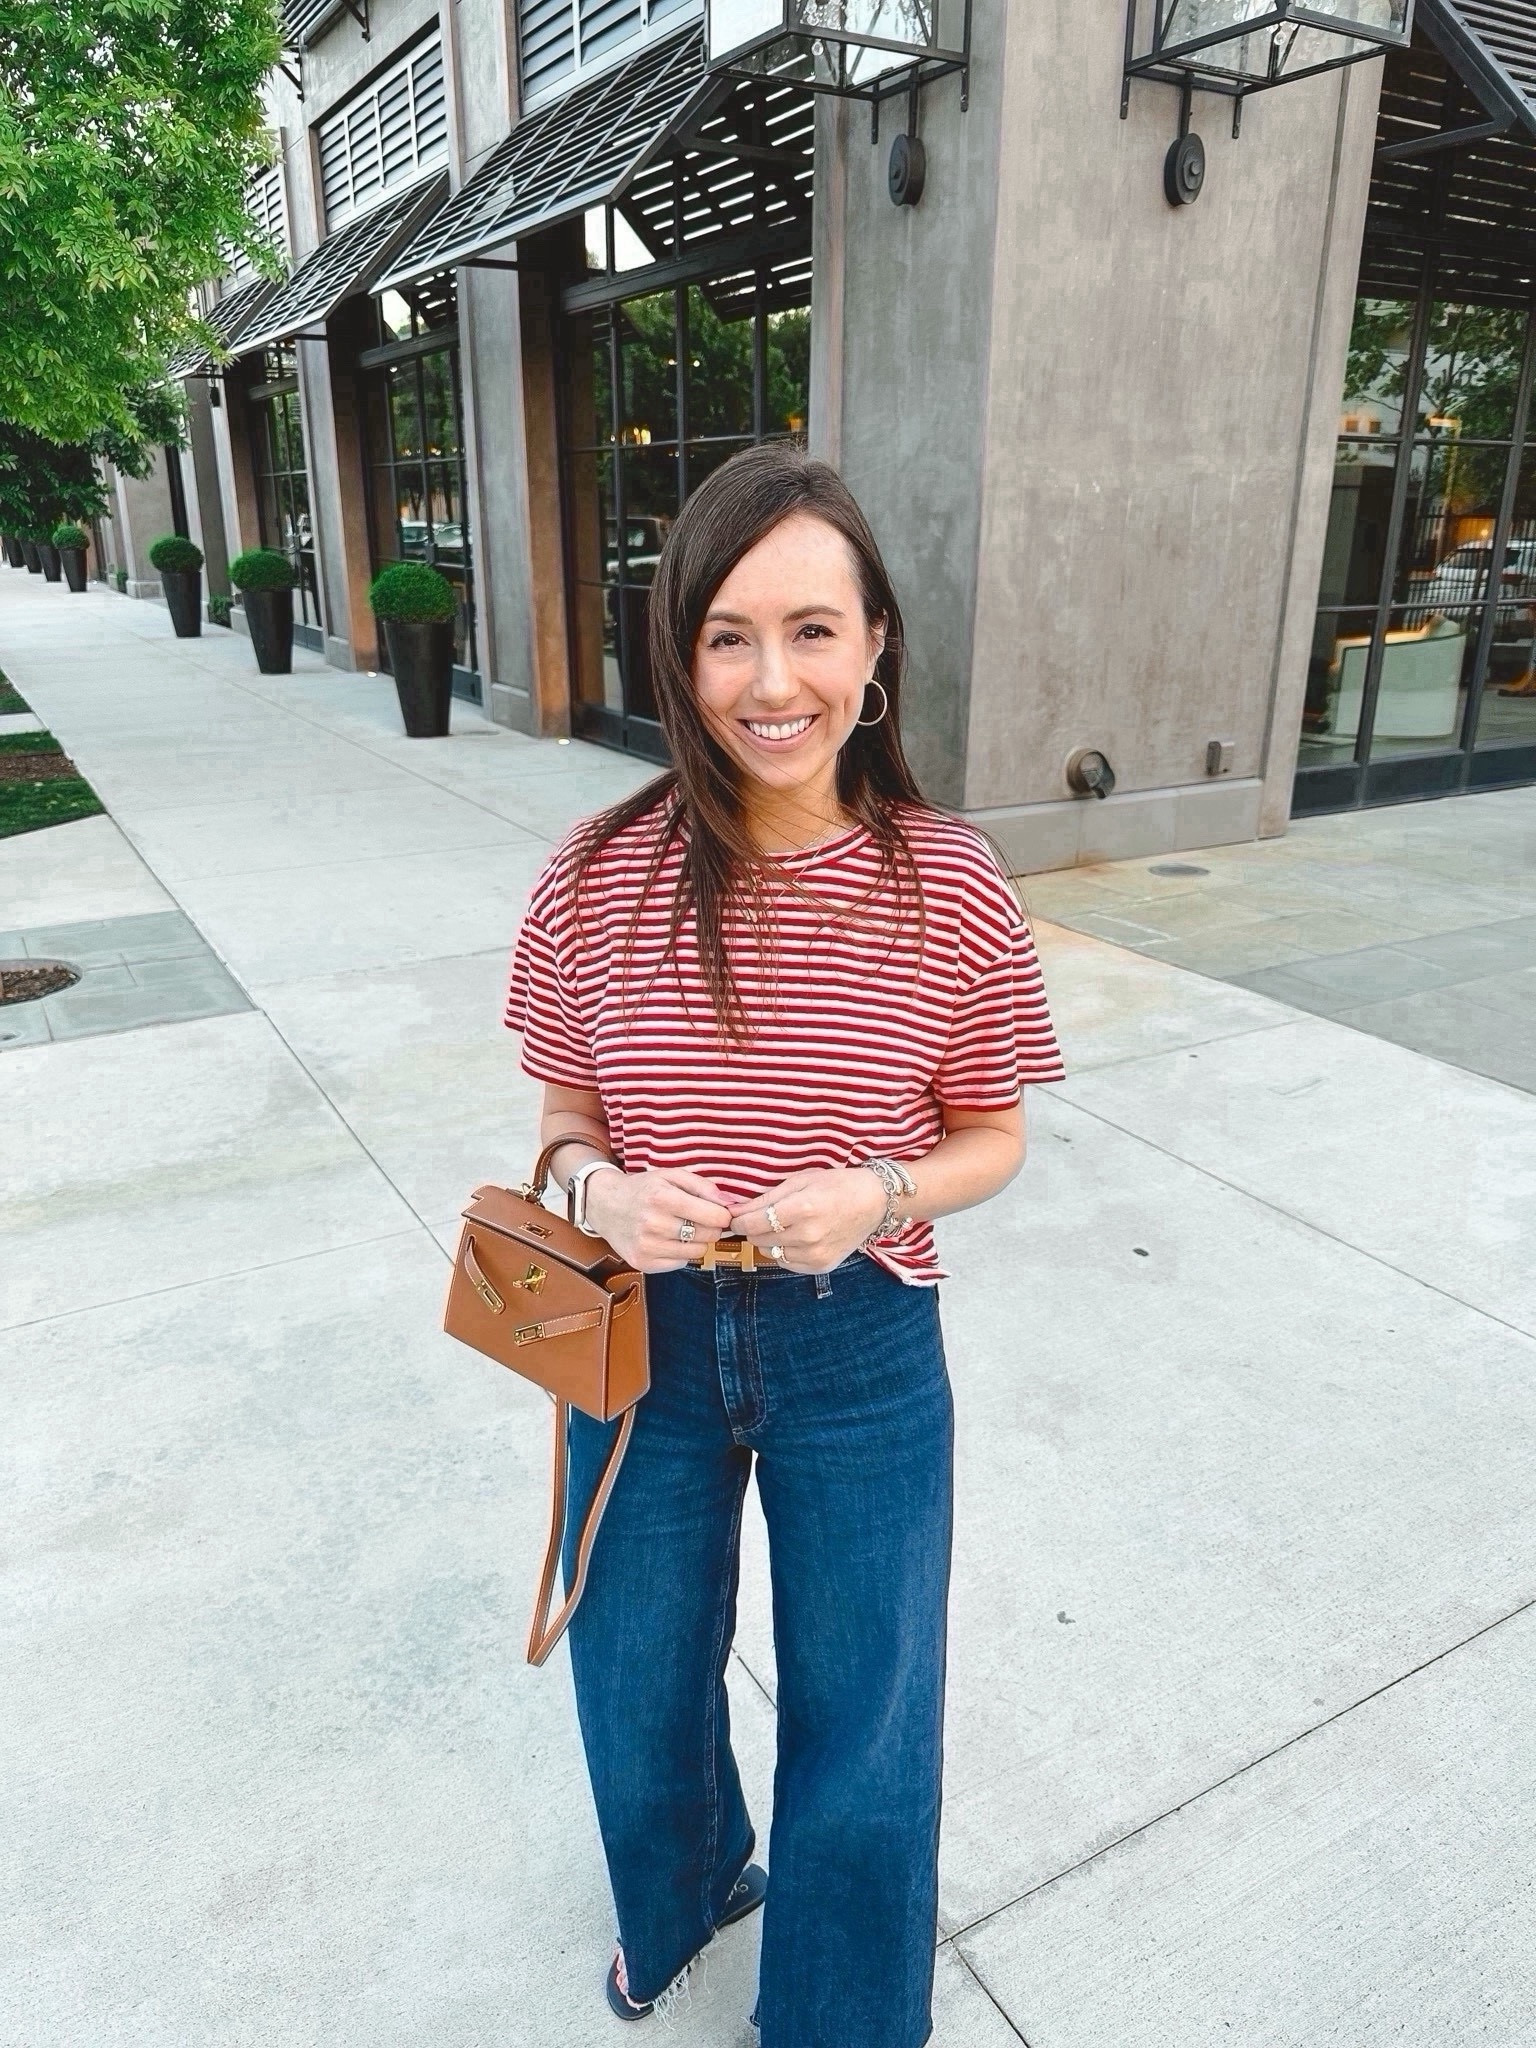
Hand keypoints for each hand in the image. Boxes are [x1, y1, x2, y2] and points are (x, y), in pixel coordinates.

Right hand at [584, 1166, 732, 1273]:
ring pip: (697, 1252)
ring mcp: (647, 1246)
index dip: (723, 1215)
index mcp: (662, 1198)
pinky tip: (668, 1240)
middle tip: (700, 1219)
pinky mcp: (643, 1263)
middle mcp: (653, 1224)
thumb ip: (703, 1186)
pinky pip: (680, 1264)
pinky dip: (680, 1254)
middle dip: (711, 1228)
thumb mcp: (671, 1176)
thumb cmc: (643, 1189)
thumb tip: (731, 1203)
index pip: (714, 1217)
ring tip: (681, 1228)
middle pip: (708, 1236)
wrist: (605, 1206)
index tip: (720, 1212)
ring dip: (696, 1241)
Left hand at [731, 1169, 888, 1273]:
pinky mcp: (821, 1267)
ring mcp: (816, 1255)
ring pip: (770, 1253)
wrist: (874, 1202)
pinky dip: (784, 1251)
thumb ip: (765, 1198)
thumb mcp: (800, 1181)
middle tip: (761, 1216)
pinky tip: (796, 1237)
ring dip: (769, 1240)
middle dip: (753, 1228)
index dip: (739, 1220)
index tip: (735, 1215)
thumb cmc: (837, 1185)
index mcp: (803, 1209)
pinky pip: (786, 1263)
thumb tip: (733, 1211)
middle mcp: (809, 1236)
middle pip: (758, 1239)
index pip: (752, 1223)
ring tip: (784, 1225)